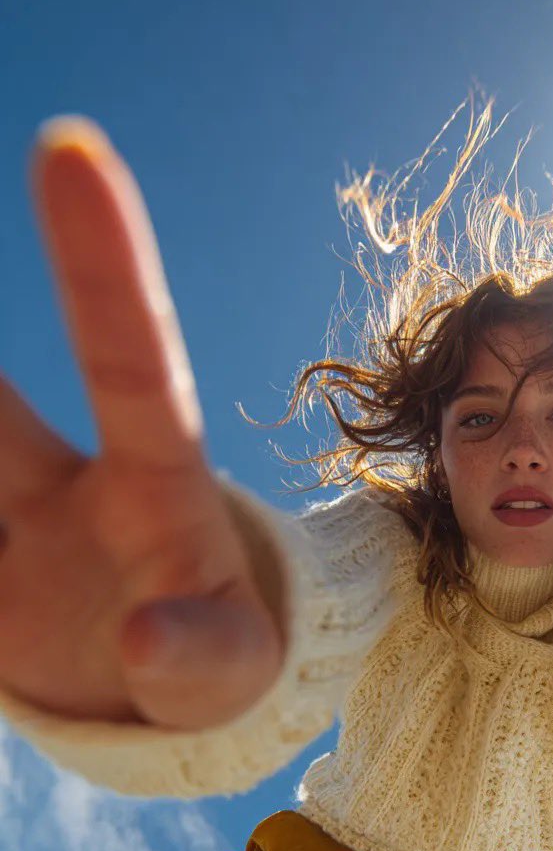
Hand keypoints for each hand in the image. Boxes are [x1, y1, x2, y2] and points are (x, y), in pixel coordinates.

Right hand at [0, 117, 283, 729]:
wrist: (164, 705)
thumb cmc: (222, 673)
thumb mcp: (232, 676)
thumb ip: (203, 660)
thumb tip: (143, 643)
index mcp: (156, 484)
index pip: (131, 358)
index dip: (103, 259)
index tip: (71, 145)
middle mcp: (70, 479)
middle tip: (33, 156)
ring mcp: (11, 515)